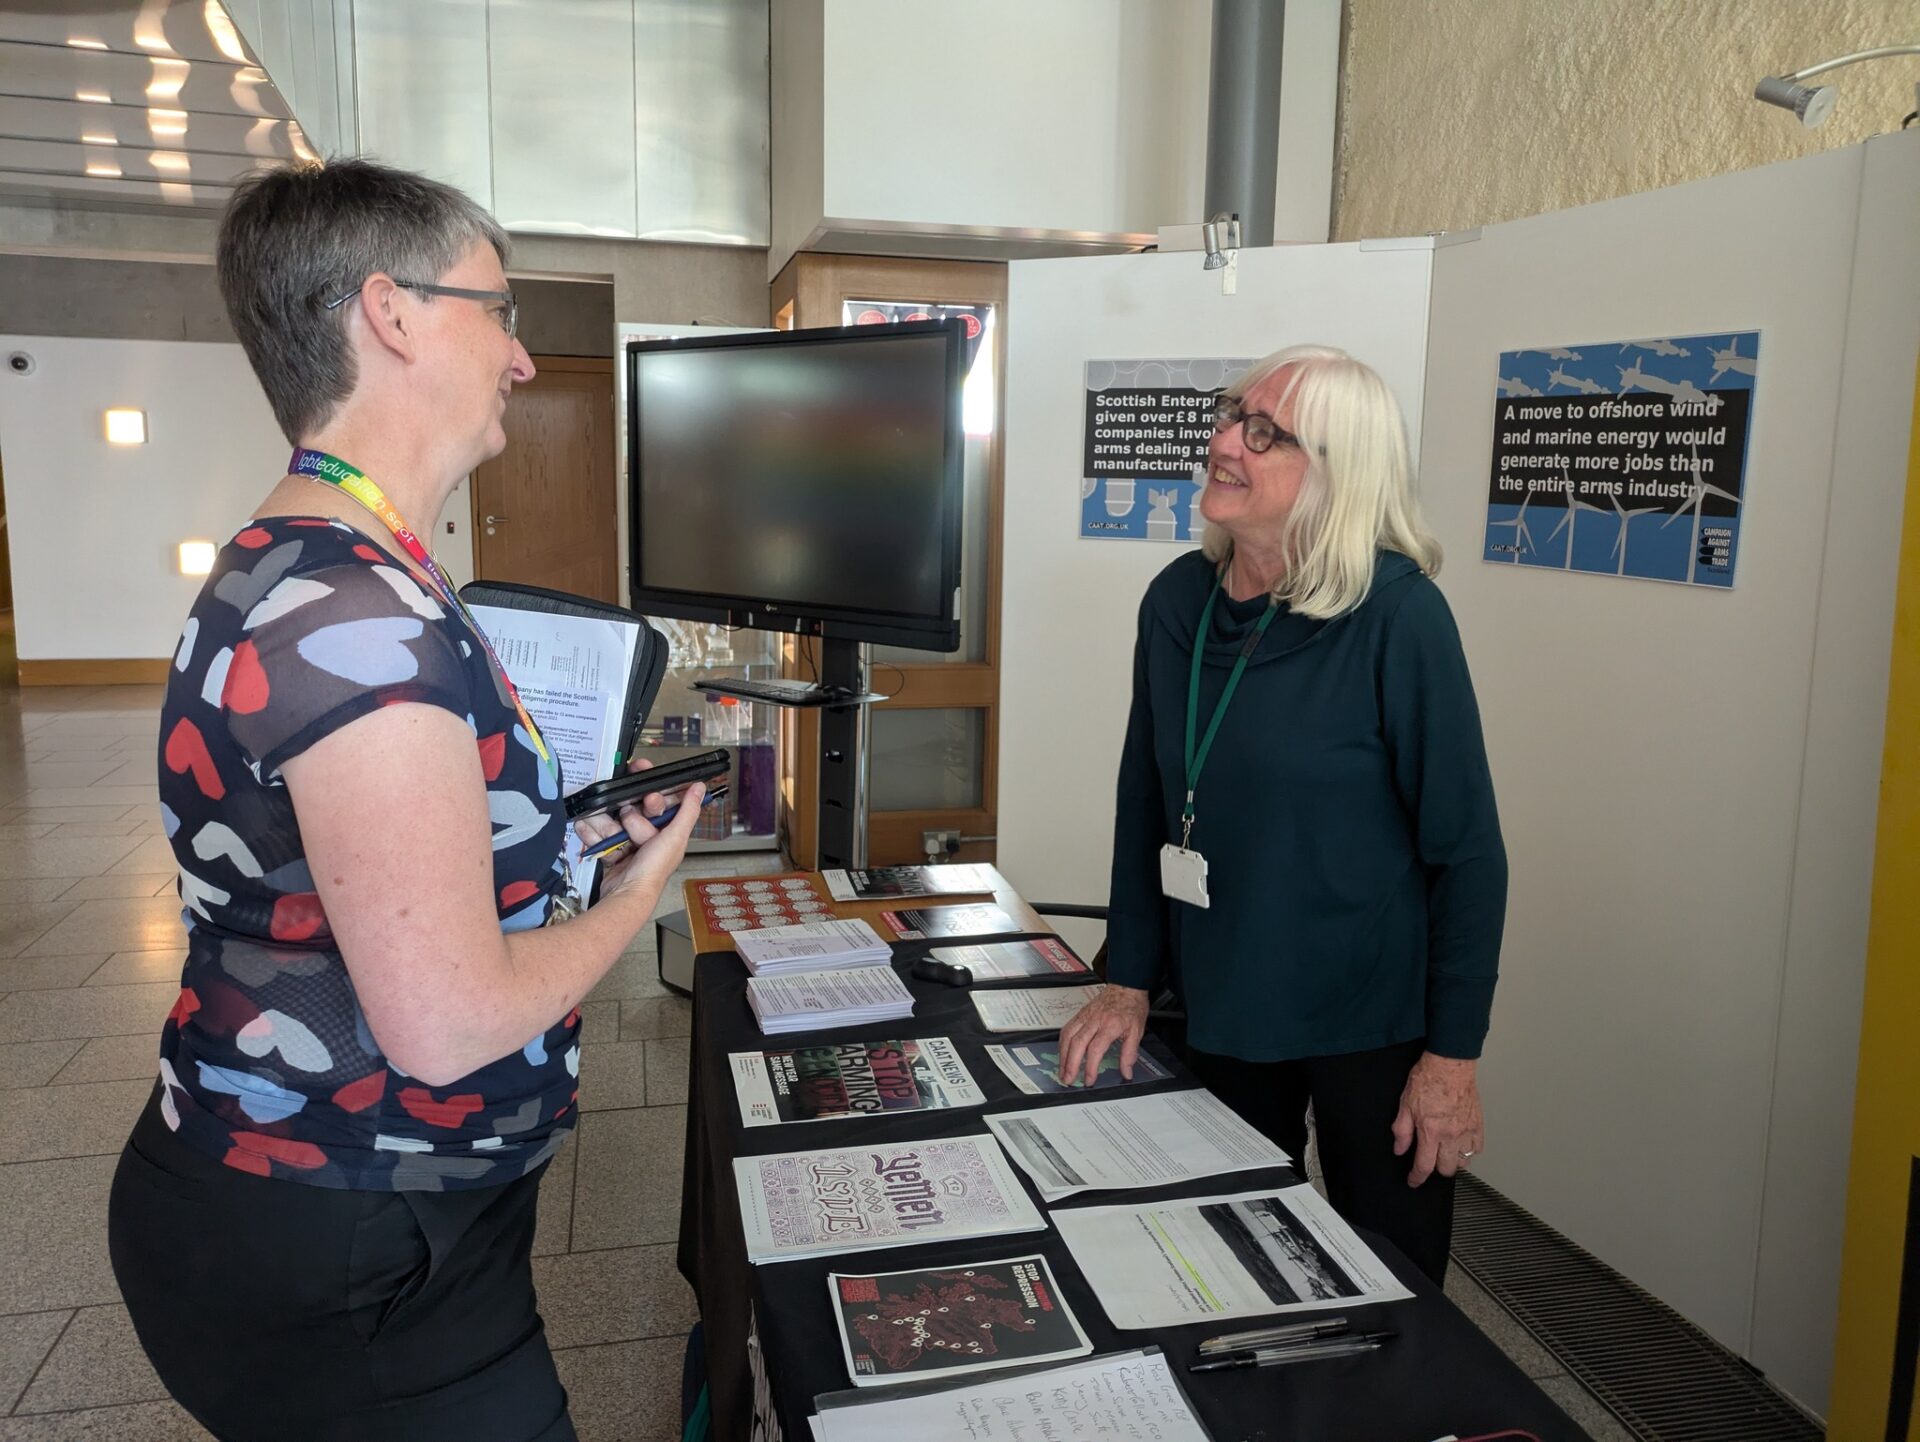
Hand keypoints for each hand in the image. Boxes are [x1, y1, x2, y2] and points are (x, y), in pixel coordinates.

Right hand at [573, 759, 701, 903]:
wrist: (627, 893)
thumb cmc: (654, 871)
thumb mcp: (675, 837)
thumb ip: (687, 811)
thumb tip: (699, 788)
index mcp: (667, 830)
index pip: (657, 802)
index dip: (650, 798)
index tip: (647, 798)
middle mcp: (649, 835)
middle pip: (631, 811)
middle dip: (626, 821)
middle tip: (630, 832)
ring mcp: (629, 842)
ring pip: (612, 821)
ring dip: (608, 830)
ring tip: (614, 842)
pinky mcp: (613, 850)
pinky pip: (600, 835)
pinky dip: (597, 838)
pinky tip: (601, 843)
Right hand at [1055, 985, 1149, 1086]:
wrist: (1126, 986)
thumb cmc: (1131, 1006)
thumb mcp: (1137, 1031)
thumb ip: (1130, 1053)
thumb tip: (1126, 1072)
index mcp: (1110, 1025)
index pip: (1095, 1049)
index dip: (1090, 1066)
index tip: (1089, 1080)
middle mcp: (1094, 1020)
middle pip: (1077, 1044)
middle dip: (1070, 1064)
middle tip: (1068, 1080)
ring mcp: (1085, 1016)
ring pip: (1068, 1036)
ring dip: (1063, 1056)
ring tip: (1063, 1071)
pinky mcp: (1080, 1014)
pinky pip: (1066, 1029)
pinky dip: (1062, 1044)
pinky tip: (1063, 1053)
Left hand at [1391, 1053, 1483, 1185]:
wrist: (1450, 1064)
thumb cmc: (1428, 1079)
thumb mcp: (1405, 1104)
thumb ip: (1402, 1130)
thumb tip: (1399, 1149)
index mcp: (1430, 1132)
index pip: (1424, 1166)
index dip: (1416, 1178)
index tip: (1413, 1181)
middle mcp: (1451, 1135)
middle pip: (1446, 1169)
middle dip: (1435, 1169)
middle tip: (1429, 1160)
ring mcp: (1467, 1131)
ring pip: (1464, 1162)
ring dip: (1453, 1161)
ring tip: (1445, 1151)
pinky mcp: (1478, 1125)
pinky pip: (1477, 1148)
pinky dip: (1468, 1150)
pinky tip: (1460, 1143)